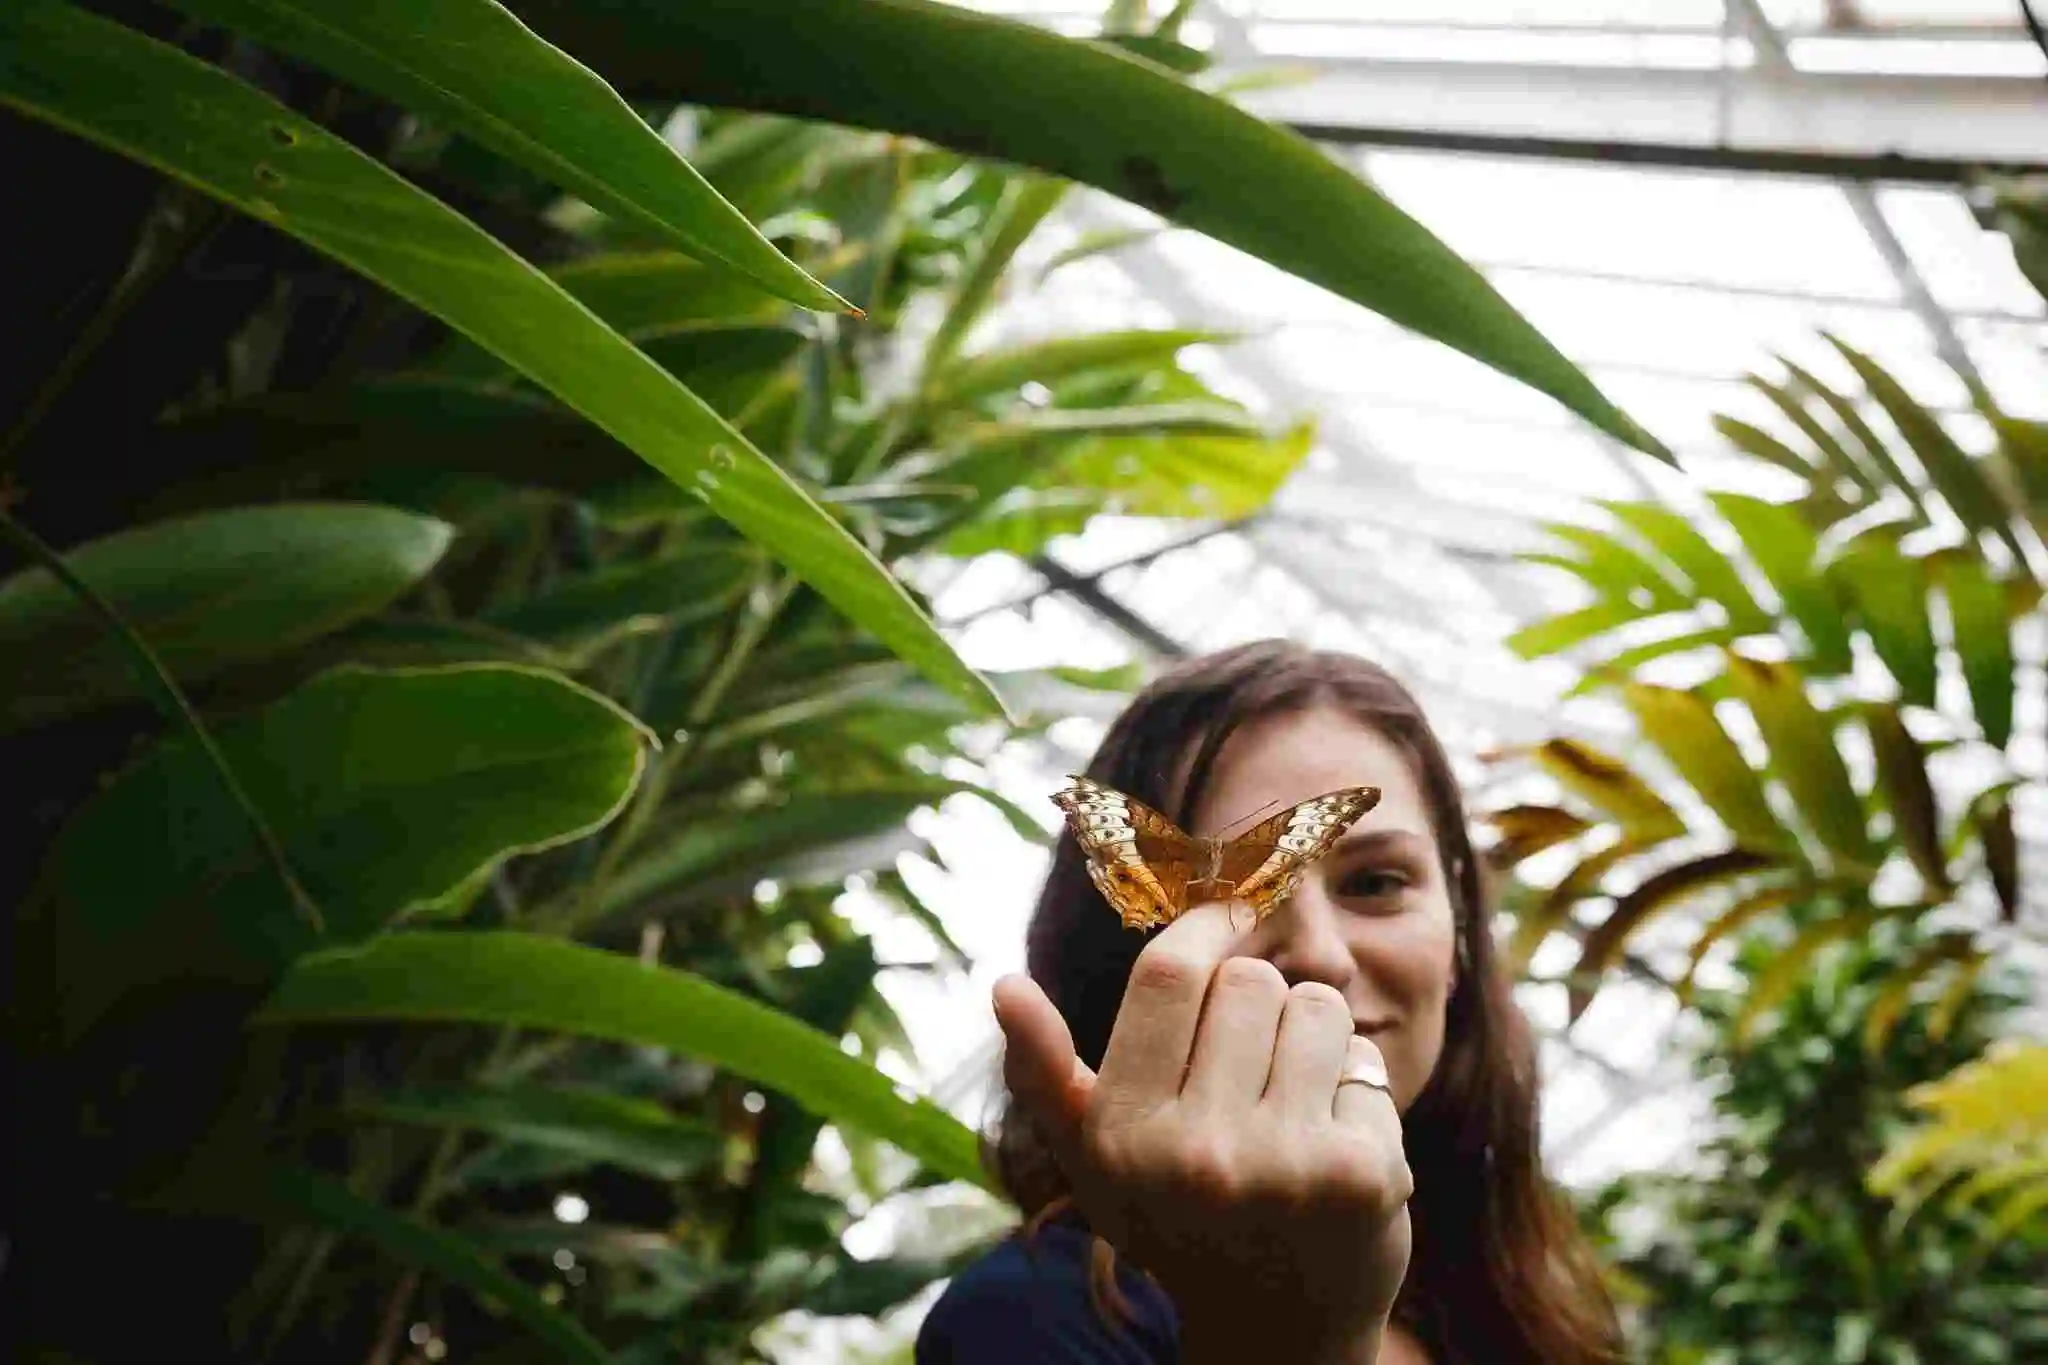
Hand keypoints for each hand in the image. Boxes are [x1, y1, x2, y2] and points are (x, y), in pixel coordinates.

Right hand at [995, 898, 1413, 1364]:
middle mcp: (1199, 1155)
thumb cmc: (1176, 1216)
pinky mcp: (1362, 1176)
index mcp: (1123, 1135)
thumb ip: (1043, 1073)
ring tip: (1290, 1103)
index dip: (1203, 925)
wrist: (1279, 1328)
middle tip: (1250, 1068)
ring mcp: (1285, 1167)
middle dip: (1256, 1003)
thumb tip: (1005, 986)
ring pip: (1316, 1007)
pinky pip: (1366, 1062)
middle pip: (1250, 981)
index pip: (1167, 975)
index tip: (1226, 907)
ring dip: (1311, 1038)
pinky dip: (1357, 1091)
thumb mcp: (1094, 1157)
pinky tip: (1334, 1145)